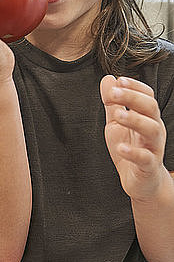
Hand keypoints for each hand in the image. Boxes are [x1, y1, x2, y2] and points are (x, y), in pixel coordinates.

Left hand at [100, 75, 167, 201]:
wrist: (141, 182)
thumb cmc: (130, 148)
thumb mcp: (116, 122)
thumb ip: (112, 103)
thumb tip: (108, 78)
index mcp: (147, 117)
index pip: (148, 96)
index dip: (135, 86)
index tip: (119, 80)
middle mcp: (154, 129)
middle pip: (151, 107)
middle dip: (133, 97)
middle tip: (113, 93)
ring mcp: (153, 148)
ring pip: (152, 129)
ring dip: (134, 120)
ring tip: (118, 115)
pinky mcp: (149, 167)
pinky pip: (145, 158)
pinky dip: (133, 152)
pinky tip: (121, 148)